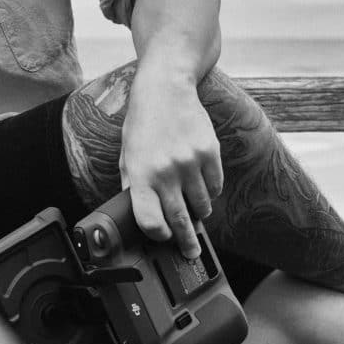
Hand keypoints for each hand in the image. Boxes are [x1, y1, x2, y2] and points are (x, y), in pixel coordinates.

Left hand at [119, 61, 223, 258]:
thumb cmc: (143, 124)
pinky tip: (202, 185)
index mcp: (140, 174)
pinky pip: (215, 186)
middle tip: (192, 253)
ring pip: (202, 205)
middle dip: (187, 242)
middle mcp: (166, 171)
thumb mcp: (127, 154)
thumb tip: (142, 215)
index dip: (158, 235)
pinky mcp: (210, 153)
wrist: (165, 89)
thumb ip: (133, 185)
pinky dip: (211, 191)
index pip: (150, 220)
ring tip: (195, 212)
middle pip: (180, 220)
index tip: (163, 238)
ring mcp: (190, 162)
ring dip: (199, 213)